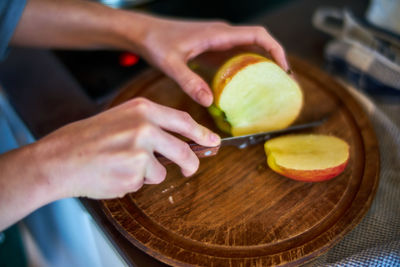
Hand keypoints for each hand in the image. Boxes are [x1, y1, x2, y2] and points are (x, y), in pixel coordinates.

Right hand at [34, 98, 219, 198]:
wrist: (58, 158)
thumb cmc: (86, 139)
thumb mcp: (121, 120)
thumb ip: (150, 126)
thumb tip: (177, 141)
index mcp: (142, 109)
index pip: (183, 120)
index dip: (201, 133)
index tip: (213, 141)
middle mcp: (146, 127)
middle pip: (184, 150)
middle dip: (191, 164)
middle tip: (189, 170)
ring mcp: (141, 151)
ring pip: (162, 171)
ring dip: (147, 174)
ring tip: (121, 167)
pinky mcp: (135, 174)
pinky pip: (143, 183)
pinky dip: (132, 183)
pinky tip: (113, 174)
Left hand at [135, 16, 288, 106]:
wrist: (144, 33)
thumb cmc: (156, 42)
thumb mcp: (171, 64)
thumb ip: (189, 82)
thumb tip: (210, 101)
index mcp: (218, 34)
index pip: (257, 35)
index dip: (275, 49)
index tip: (284, 68)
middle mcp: (222, 35)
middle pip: (258, 43)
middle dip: (274, 59)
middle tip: (282, 83)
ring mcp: (218, 41)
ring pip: (248, 49)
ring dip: (261, 64)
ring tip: (269, 87)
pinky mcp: (212, 49)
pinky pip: (235, 57)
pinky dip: (245, 69)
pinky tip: (244, 87)